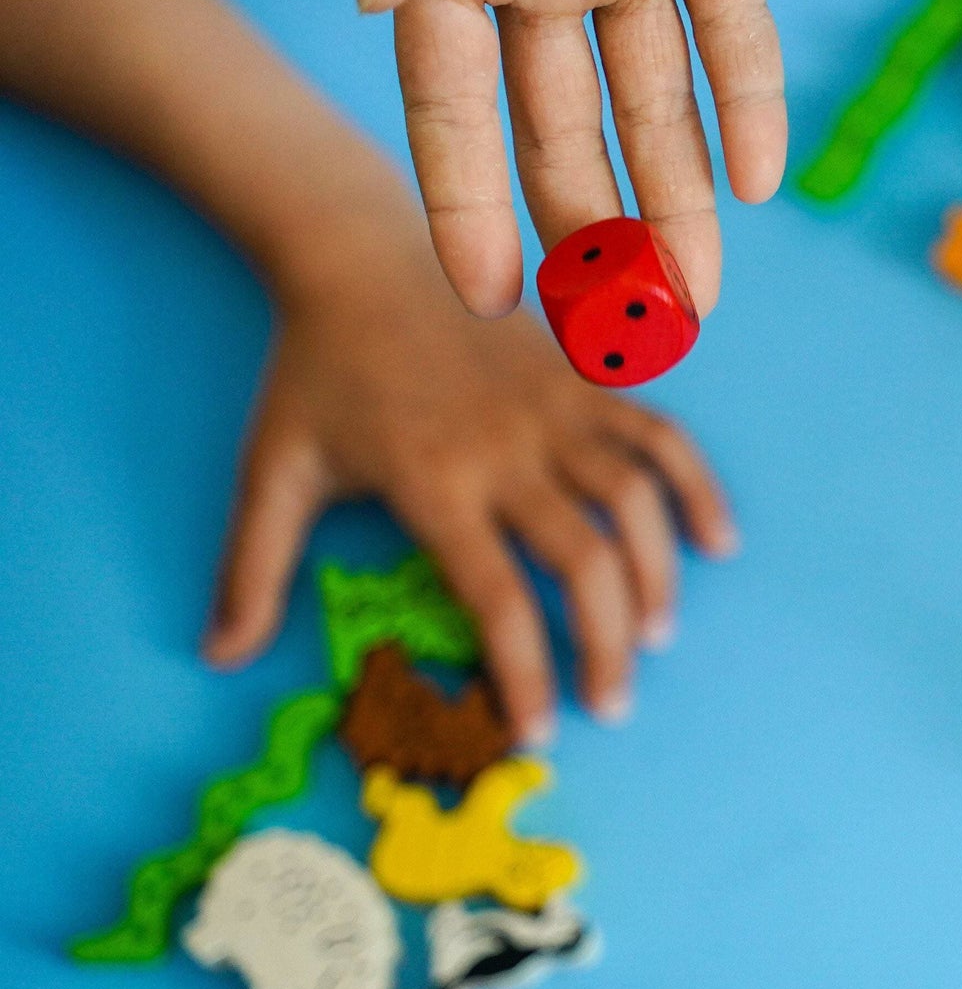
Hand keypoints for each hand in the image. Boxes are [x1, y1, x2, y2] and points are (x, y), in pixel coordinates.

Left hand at [201, 223, 736, 743]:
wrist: (362, 255)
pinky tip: (717, 539)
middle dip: (607, 645)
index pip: (498, 598)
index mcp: (435, 482)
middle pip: (583, 561)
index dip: (526, 676)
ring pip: (635, 500)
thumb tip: (218, 656)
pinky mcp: (586, 376)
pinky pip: (659, 432)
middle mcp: (509, 449)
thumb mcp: (273, 469)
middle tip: (613, 703)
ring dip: (656, 577)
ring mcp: (557, 407)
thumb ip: (249, 568)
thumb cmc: (318, 370)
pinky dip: (696, 486)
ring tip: (655, 634)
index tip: (540, 732)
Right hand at [311, 0, 787, 320]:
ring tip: (696, 297)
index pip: (453, 111)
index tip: (490, 299)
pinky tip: (759, 184)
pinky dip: (751, 100)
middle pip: (564, 134)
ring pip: (657, 105)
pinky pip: (738, 26)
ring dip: (678, 201)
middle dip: (590, 232)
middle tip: (616, 332)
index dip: (467, 206)